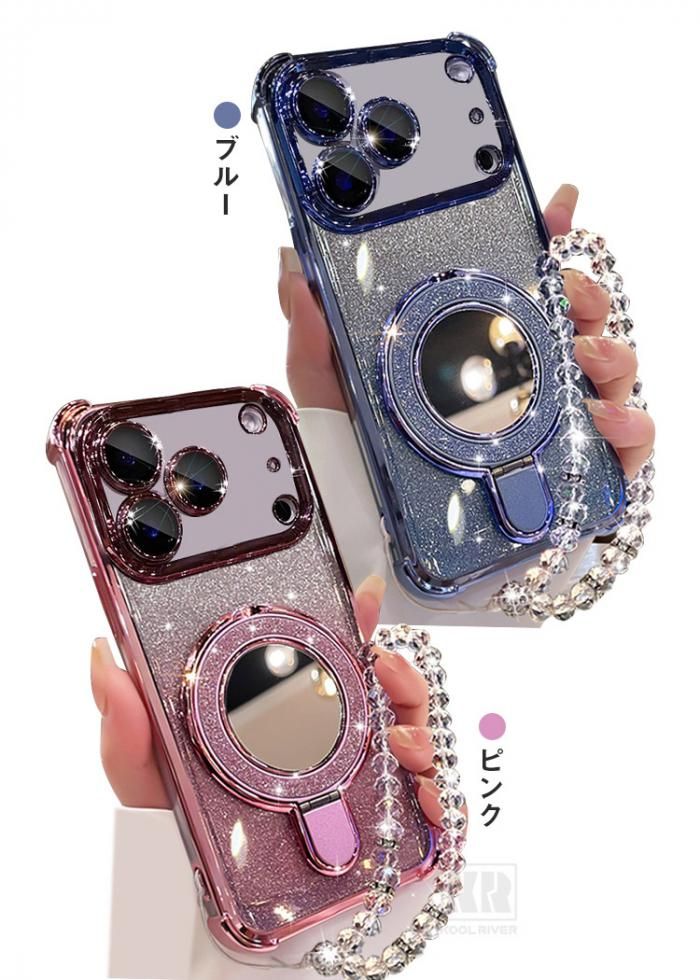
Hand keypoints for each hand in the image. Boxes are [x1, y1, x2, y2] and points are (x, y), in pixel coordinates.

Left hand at [90, 575, 459, 824]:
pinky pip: (430, 805)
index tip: (362, 599)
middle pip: (384, 688)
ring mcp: (363, 783)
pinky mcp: (387, 829)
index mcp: (282, 713)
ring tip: (400, 740)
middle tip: (383, 668)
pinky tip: (424, 797)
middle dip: (397, 669)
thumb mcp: (149, 782)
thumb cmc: (181, 839)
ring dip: (419, 727)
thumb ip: (125, 728)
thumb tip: (104, 658)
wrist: (209, 922)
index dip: (352, 622)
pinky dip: (439, 796)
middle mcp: (331, 741)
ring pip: (414, 736)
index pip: (327, 653)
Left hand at [279, 184, 654, 477]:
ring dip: (611, 354)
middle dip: (584, 293)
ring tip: (586, 359)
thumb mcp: (333, 401)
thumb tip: (292, 268)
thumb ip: (312, 340)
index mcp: (470, 347)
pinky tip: (607, 422)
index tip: (560, 206)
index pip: (519, 281)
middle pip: (576, 316)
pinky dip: (631, 429)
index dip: (544, 239)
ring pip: (609, 371)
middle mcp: (520, 378)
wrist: (385, 554)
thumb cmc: (364, 471)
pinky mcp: (575, 473)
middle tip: (568, 295)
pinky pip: (624, 447)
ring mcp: (552, 423)